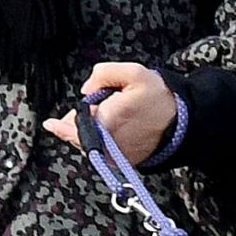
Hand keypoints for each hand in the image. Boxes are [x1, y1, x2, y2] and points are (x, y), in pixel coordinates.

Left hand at [43, 61, 176, 166]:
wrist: (184, 124)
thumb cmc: (160, 99)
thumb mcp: (134, 73)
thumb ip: (103, 74)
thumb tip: (86, 90)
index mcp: (106, 121)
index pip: (72, 125)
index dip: (63, 122)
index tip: (51, 123)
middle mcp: (107, 144)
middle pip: (78, 135)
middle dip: (78, 121)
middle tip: (94, 106)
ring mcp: (114, 156)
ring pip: (89, 143)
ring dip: (90, 130)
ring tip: (106, 114)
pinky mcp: (122, 162)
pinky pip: (101, 151)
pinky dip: (101, 139)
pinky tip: (110, 127)